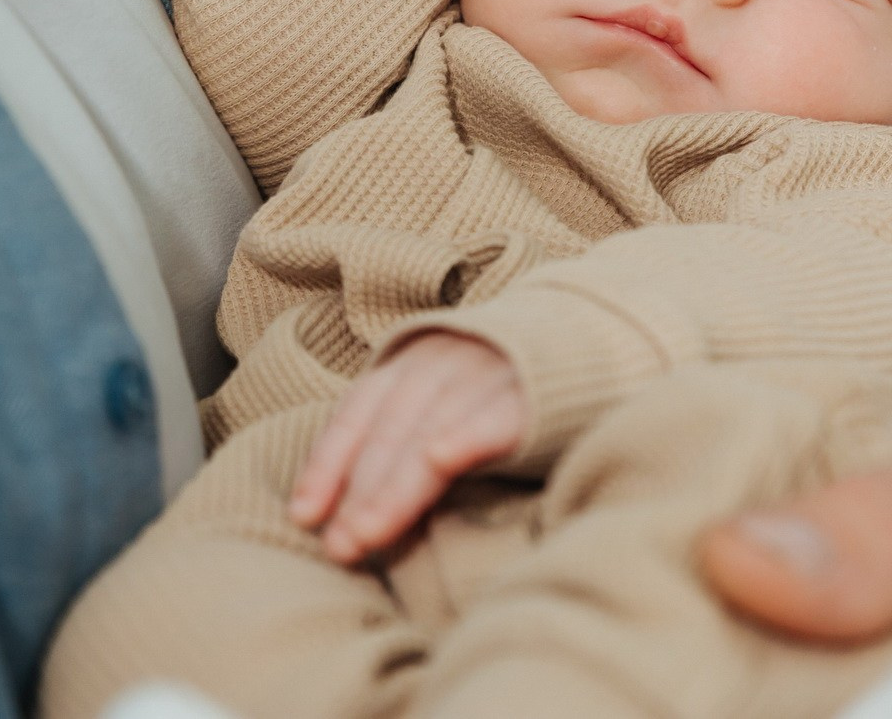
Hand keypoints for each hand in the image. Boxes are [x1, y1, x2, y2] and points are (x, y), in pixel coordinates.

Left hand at [288, 332, 525, 563]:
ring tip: (367, 535)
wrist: (587, 345)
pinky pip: (494, 417)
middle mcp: (446, 361)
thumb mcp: (445, 395)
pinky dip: (464, 435)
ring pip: (430, 432)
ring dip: (395, 487)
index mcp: (416, 360)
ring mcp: (490, 374)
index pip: (358, 412)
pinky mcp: (534, 395)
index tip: (304, 517)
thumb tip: (345, 508)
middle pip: (390, 431)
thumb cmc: (503, 390)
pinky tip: (439, 461)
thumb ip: (402, 434)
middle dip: (358, 492)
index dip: (327, 463)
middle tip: (338, 546)